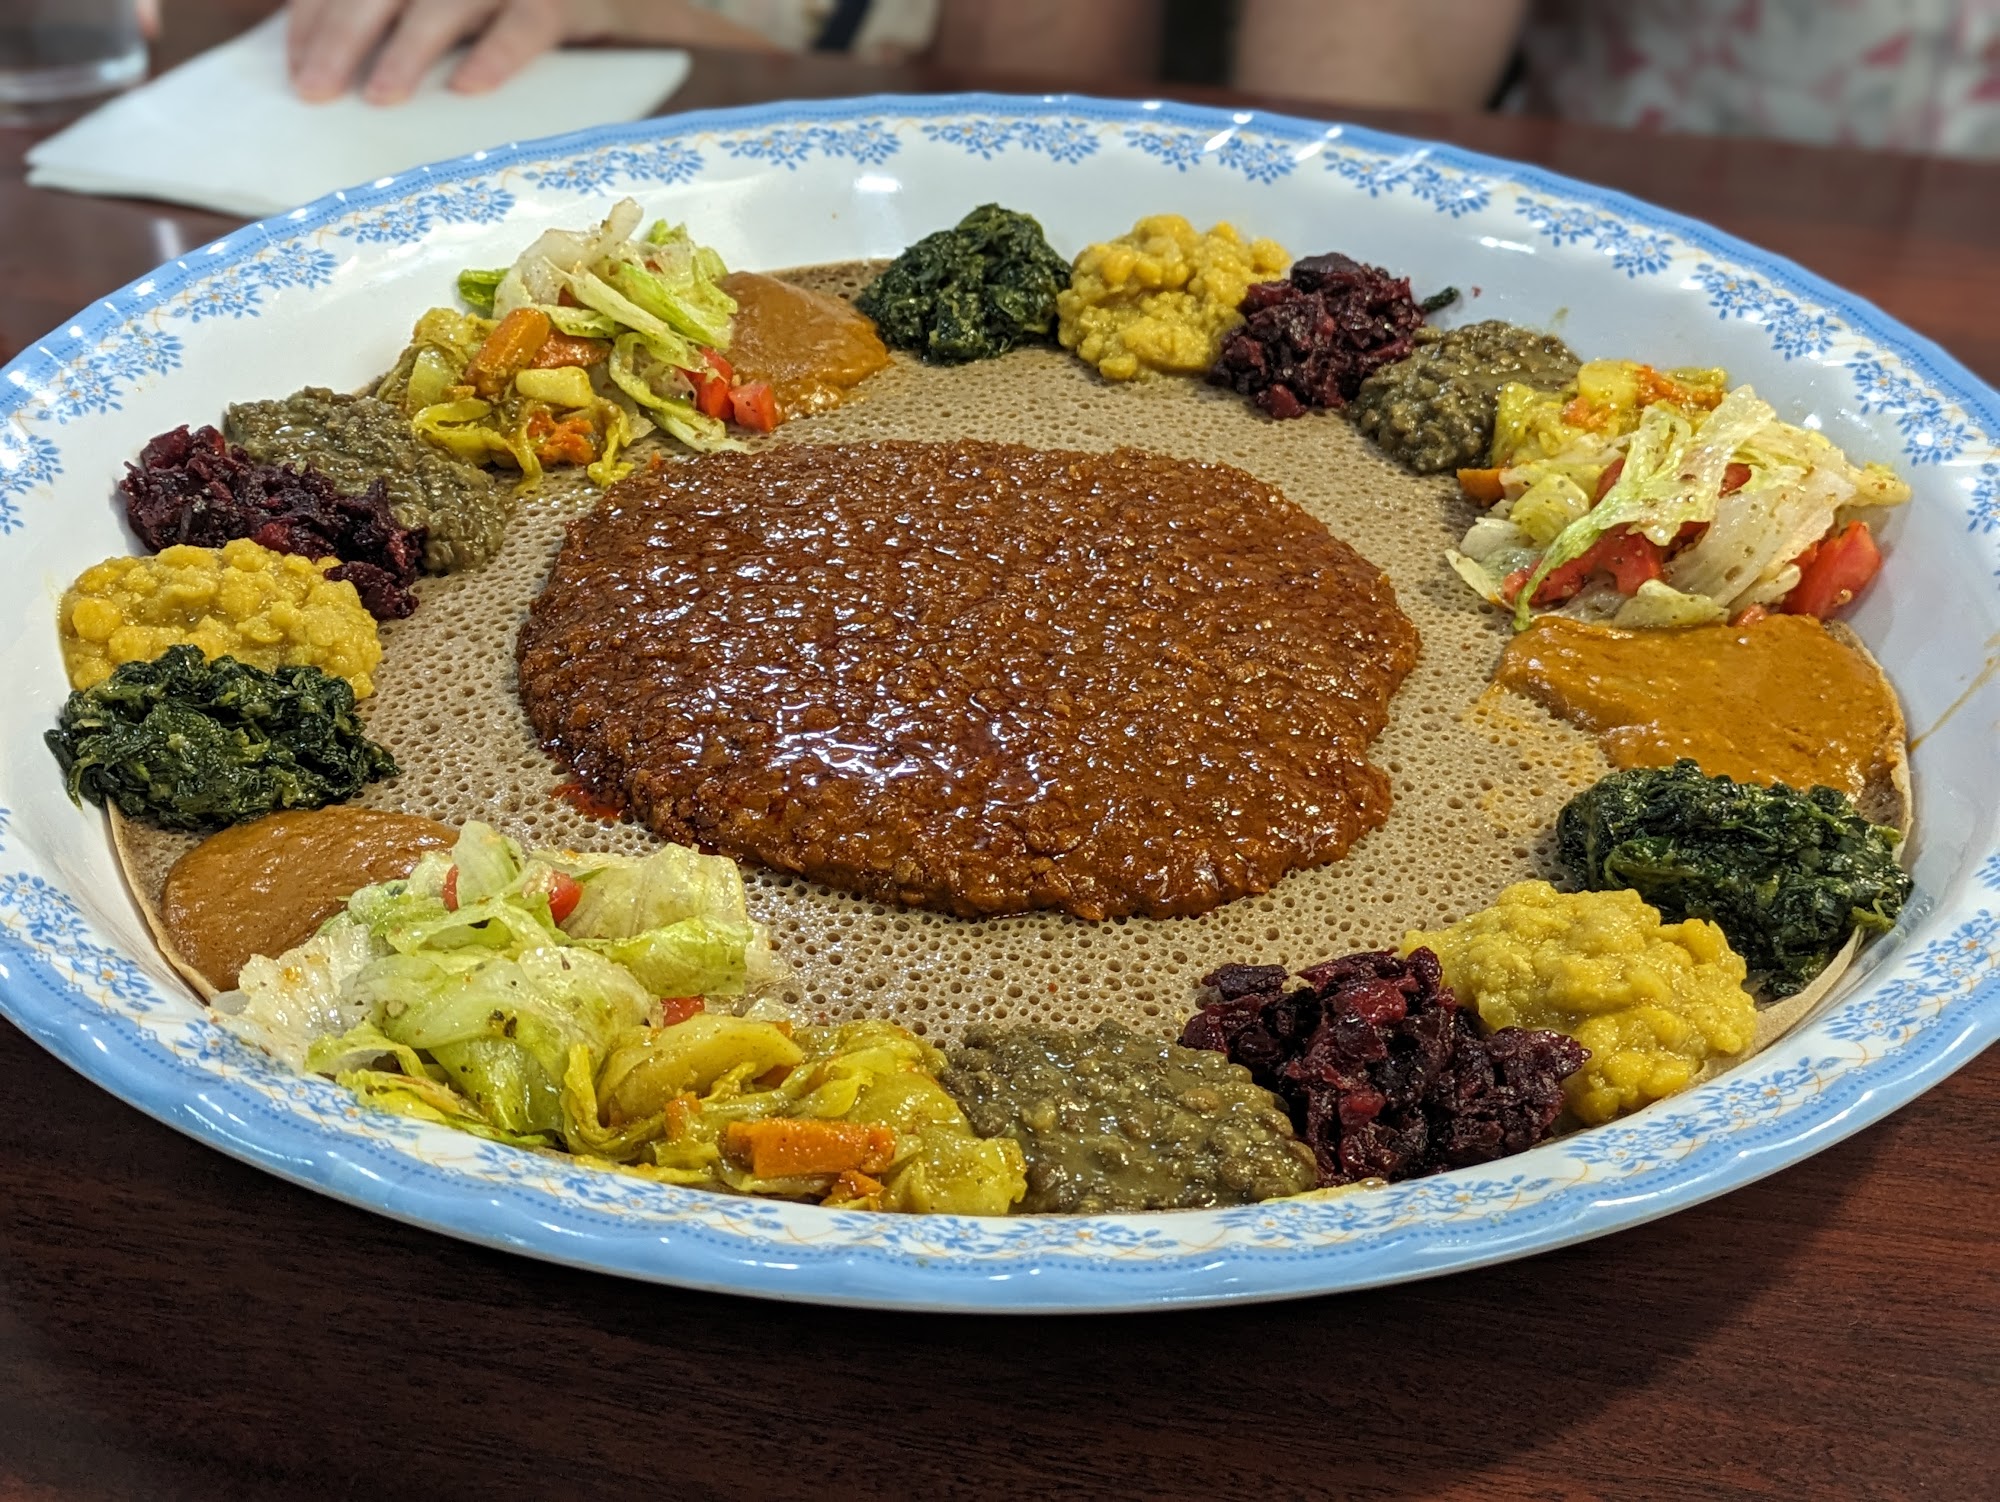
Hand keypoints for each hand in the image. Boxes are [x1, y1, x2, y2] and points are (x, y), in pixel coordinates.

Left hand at [286, 0, 616, 104]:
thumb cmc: (508, 4)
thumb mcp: (448, 6)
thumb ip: (396, 13)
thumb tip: (331, 61)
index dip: (313, 17)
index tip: (294, 67)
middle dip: (341, 37)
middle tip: (314, 90)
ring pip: (444, 5)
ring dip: (407, 50)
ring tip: (379, 98)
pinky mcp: (557, 1)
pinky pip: (524, 26)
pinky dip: (496, 56)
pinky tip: (468, 87)